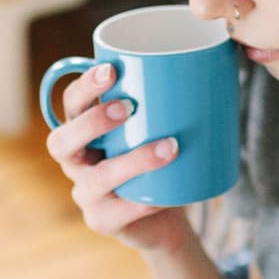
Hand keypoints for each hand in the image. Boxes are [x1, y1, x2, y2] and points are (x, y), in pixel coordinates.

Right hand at [45, 63, 191, 251]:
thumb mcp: (157, 129)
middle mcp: (75, 162)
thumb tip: (216, 57)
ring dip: (132, 161)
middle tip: (129, 107)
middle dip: (91, 122)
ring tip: (170, 147)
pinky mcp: (102, 221)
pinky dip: (143, 202)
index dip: (83, 87)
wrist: (164, 218)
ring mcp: (85, 194)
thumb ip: (168, 100)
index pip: (70, 104)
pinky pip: (118, 212)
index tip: (111, 69)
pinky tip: (164, 195)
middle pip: (62, 142)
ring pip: (96, 179)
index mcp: (83, 131)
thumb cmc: (160, 163)